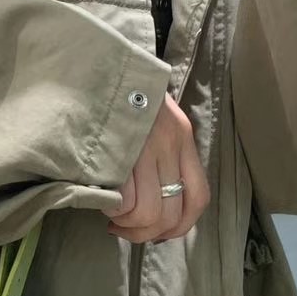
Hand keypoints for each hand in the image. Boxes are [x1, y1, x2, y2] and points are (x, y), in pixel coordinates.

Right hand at [103, 96, 210, 244]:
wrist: (97, 61)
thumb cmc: (121, 92)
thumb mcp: (153, 119)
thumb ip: (158, 152)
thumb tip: (148, 200)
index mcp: (183, 138)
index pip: (199, 197)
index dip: (181, 227)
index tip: (159, 234)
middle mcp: (170, 145)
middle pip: (172, 213)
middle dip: (147, 233)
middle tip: (125, 230)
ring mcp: (145, 148)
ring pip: (148, 212)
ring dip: (127, 224)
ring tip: (112, 216)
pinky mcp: (118, 151)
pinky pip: (124, 200)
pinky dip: (113, 210)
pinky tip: (102, 200)